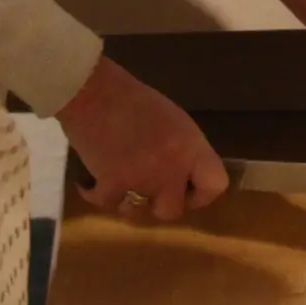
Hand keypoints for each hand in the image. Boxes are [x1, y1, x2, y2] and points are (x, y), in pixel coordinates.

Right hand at [57, 54, 229, 219]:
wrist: (93, 92)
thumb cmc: (133, 98)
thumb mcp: (173, 120)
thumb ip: (183, 151)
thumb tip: (183, 175)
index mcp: (191, 148)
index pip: (215, 185)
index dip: (201, 194)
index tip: (186, 190)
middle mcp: (171, 170)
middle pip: (173, 210)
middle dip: (159, 202)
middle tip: (148, 189)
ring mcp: (142, 181)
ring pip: (138, 212)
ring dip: (128, 201)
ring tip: (119, 184)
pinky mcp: (111, 186)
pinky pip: (108, 205)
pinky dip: (95, 193)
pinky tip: (90, 182)